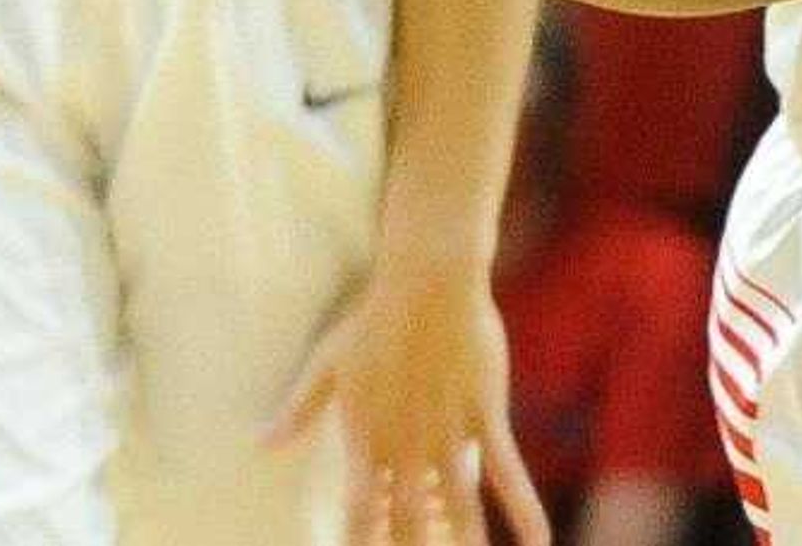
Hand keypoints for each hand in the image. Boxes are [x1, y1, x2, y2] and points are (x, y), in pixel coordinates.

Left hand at [272, 250, 547, 543]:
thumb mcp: (326, 365)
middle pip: (410, 521)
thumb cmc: (372, 320)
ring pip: (460, 509)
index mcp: (366, 437)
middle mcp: (406, 445)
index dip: (363, 542)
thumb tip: (261, 443)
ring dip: (465, 543)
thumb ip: (299, 411)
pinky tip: (540, 543)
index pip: (361, 511)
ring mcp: (447, 433)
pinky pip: (508, 473)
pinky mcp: (485, 417)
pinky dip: (524, 511)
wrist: (425, 282)